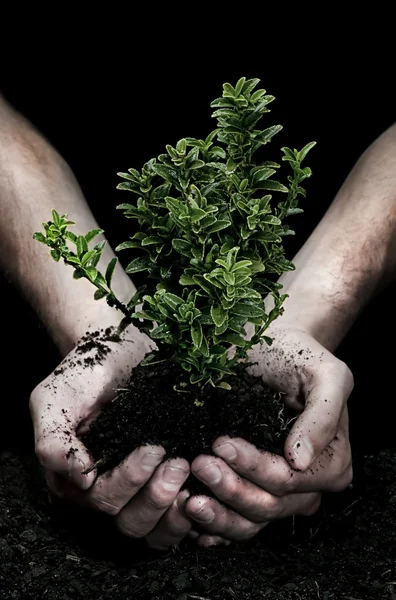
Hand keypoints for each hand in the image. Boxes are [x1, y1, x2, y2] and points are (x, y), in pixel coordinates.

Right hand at [29, 327, 191, 549]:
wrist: (122, 348)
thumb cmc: (86, 371)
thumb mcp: (55, 399)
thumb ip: (54, 441)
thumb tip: (81, 481)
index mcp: (77, 479)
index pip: (101, 500)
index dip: (129, 481)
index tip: (154, 449)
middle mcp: (107, 490)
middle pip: (129, 520)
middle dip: (156, 494)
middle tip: (179, 461)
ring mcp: (139, 490)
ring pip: (154, 528)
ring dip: (175, 507)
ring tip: (190, 468)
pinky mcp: (166, 483)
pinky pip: (179, 519)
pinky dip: (193, 513)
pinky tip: (206, 489)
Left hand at [185, 326, 353, 545]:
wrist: (275, 349)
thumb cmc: (300, 357)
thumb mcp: (326, 375)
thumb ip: (322, 415)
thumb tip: (301, 458)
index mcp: (331, 462)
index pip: (289, 479)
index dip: (255, 467)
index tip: (221, 443)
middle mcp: (307, 485)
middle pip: (268, 503)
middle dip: (231, 487)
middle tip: (199, 463)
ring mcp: (280, 493)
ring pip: (251, 521)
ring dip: (219, 514)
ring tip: (189, 497)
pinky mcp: (254, 491)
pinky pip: (236, 522)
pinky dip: (214, 525)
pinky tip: (190, 518)